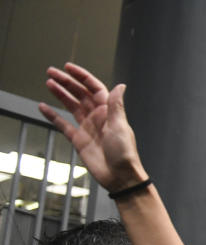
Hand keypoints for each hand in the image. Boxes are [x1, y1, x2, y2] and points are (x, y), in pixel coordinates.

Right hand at [38, 63, 147, 192]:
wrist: (120, 176)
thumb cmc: (124, 153)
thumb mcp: (120, 126)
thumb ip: (116, 106)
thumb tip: (121, 85)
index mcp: (109, 111)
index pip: (94, 88)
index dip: (82, 77)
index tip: (68, 67)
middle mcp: (98, 117)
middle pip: (80, 94)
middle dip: (67, 82)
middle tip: (51, 72)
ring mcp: (88, 127)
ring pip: (71, 106)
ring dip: (60, 95)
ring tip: (48, 83)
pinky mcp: (79, 140)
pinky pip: (63, 124)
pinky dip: (53, 116)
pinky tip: (43, 107)